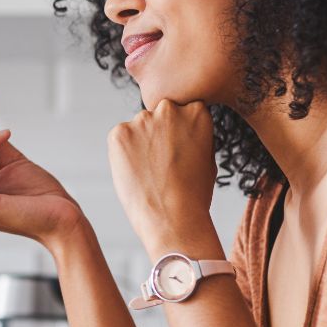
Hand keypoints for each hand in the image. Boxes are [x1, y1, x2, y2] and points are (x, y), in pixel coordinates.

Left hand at [107, 99, 217, 251]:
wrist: (173, 218)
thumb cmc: (194, 195)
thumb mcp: (207, 157)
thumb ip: (193, 135)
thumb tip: (181, 129)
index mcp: (196, 111)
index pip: (183, 112)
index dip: (179, 134)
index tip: (179, 152)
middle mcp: (169, 108)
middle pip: (159, 116)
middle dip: (159, 134)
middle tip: (163, 164)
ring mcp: (142, 119)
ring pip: (139, 128)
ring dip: (141, 144)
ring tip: (150, 173)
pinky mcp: (119, 133)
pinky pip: (120, 139)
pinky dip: (124, 154)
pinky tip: (136, 174)